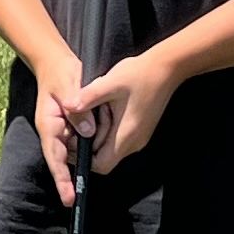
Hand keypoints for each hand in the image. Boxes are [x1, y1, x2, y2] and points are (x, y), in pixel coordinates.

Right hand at [30, 74, 96, 193]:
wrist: (55, 62)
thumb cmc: (59, 73)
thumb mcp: (68, 86)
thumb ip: (77, 109)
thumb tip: (88, 132)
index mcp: (49, 126)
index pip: (55, 157)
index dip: (62, 179)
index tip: (69, 197)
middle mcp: (54, 133)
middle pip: (68, 156)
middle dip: (85, 155)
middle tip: (102, 126)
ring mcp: (62, 131)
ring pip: (79, 147)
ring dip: (92, 141)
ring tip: (104, 114)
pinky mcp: (71, 127)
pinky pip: (84, 137)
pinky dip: (95, 132)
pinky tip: (103, 115)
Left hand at [60, 48, 181, 171]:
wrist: (166, 68)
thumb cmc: (140, 74)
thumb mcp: (110, 82)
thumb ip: (88, 97)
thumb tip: (67, 106)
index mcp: (127, 135)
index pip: (102, 165)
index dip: (83, 157)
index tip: (73, 139)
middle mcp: (135, 142)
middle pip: (104, 158)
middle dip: (88, 144)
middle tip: (81, 121)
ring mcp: (139, 137)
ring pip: (111, 148)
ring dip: (98, 135)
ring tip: (95, 112)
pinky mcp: (140, 130)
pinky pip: (119, 139)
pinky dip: (107, 131)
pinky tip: (105, 110)